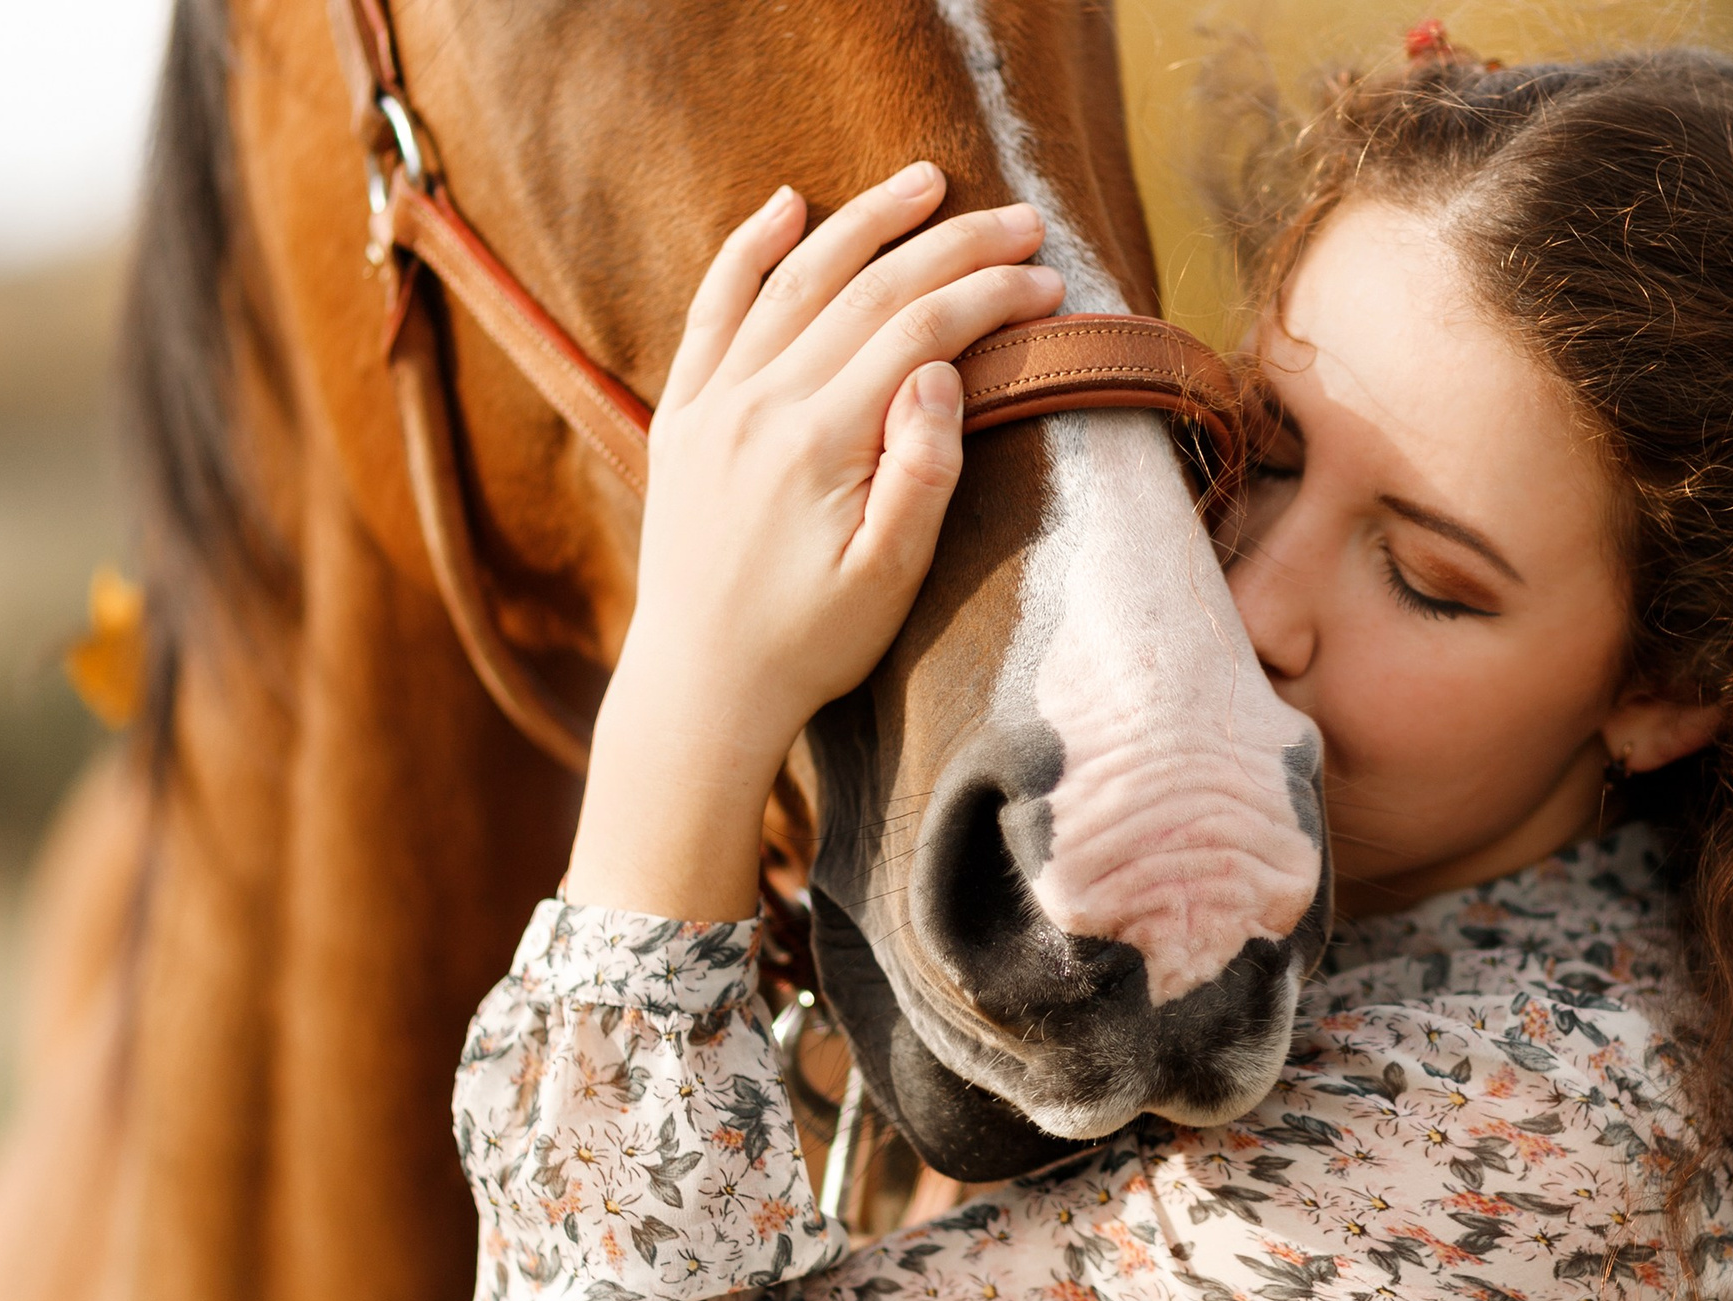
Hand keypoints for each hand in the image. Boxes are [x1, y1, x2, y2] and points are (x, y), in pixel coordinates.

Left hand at [566, 163, 1063, 916]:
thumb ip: (922, 472)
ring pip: (796, 279)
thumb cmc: (810, 644)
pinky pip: (714, 306)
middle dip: (955, 247)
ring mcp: (713, 402)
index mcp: (819, 441)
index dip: (992, 297)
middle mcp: (759, 404)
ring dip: (866, 221)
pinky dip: (749, 248)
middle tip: (1024, 221)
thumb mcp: (890, 580)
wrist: (701, 686)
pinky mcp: (682, 414)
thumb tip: (942, 373)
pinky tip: (788, 204)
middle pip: (869, 291)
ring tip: (927, 183)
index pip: (919, 332)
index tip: (1050, 283)